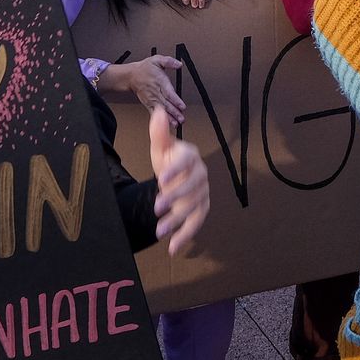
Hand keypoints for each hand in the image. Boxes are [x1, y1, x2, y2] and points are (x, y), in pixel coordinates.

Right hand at [103, 55, 186, 123]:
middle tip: (181, 118)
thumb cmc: (144, 69)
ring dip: (169, 118)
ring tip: (176, 123)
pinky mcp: (148, 104)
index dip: (175, 100)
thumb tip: (178, 64)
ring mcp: (151, 99)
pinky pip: (155, 112)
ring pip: (161, 110)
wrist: (131, 76)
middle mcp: (155, 91)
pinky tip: (167, 124)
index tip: (182, 106)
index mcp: (159, 81)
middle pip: (166, 104)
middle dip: (174, 112)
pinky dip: (160, 119)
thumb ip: (168, 61)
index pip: (168, 92)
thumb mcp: (157, 60)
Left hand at [148, 108, 208, 255]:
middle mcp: (200, 175)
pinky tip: (172, 248)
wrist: (173, 178)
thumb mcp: (160, 148)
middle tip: (156, 208)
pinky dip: (185, 236)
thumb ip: (159, 133)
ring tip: (159, 232)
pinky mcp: (200, 210)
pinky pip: (196, 224)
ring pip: (193, 208)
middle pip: (191, 187)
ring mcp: (202, 194)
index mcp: (191, 157)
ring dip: (177, 220)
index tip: (161, 179)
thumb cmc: (167, 160)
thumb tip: (159, 111)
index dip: (175, 170)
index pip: (186, 162)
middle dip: (175, 198)